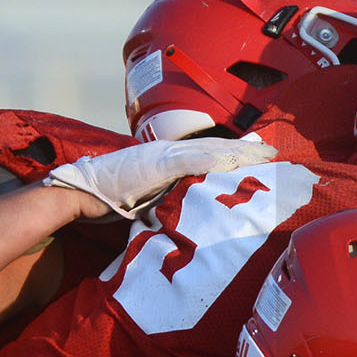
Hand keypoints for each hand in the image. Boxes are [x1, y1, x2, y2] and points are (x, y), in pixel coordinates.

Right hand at [43, 137, 277, 219]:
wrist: (80, 194)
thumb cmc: (112, 199)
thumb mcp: (150, 198)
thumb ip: (172, 197)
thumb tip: (191, 209)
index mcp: (168, 159)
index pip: (209, 154)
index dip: (237, 155)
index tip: (263, 158)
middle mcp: (167, 152)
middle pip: (215, 147)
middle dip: (247, 151)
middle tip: (276, 154)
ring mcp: (161, 156)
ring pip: (208, 149)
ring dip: (238, 152)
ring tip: (266, 154)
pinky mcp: (153, 165)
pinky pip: (187, 160)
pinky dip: (208, 158)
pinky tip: (229, 158)